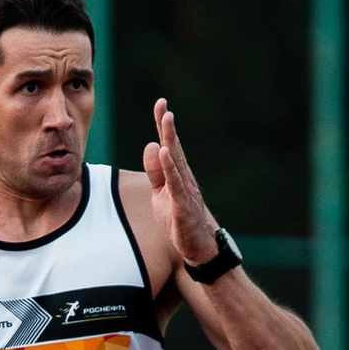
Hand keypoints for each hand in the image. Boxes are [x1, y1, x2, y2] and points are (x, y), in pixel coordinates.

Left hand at [142, 97, 220, 268]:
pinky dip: (170, 168)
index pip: (168, 146)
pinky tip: (164, 153)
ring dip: (171, 140)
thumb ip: (155, 171)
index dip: (163, 126)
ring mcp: (185, 191)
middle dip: (168, 126)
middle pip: (174, 148)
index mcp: (176, 174)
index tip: (160, 104)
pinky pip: (176, 184)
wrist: (198, 245)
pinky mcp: (183, 206)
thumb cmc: (178, 217)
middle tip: (164, 106)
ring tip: (166, 121)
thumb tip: (151, 145)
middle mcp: (183, 177)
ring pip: (177, 162)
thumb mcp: (161, 193)